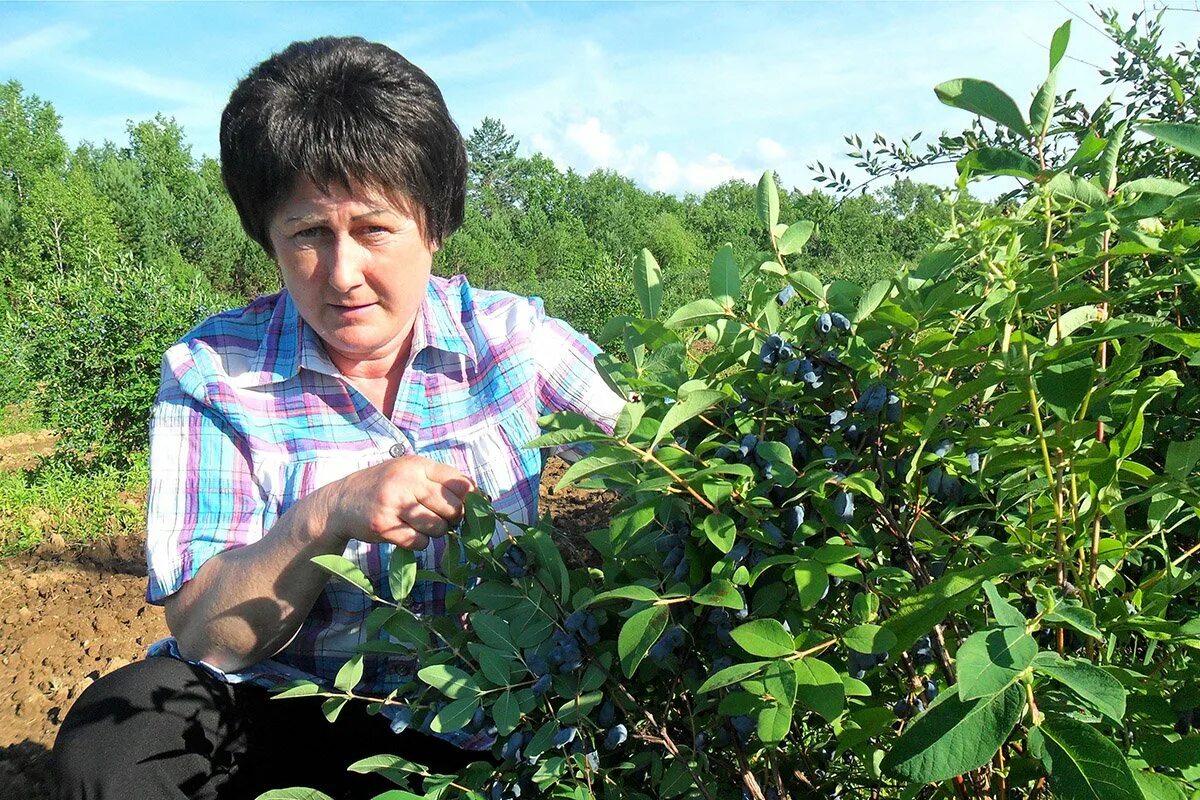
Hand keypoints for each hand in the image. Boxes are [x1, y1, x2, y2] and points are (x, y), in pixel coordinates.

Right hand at [321, 455, 476, 550]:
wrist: (341, 501)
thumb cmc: (384, 487)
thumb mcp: (409, 472)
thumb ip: (439, 480)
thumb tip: (479, 497)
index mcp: (417, 465)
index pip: (460, 482)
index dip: (471, 499)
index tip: (470, 508)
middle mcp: (406, 481)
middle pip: (453, 507)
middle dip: (453, 518)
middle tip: (442, 519)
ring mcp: (394, 503)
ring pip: (438, 527)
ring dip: (436, 532)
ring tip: (421, 525)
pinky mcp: (384, 526)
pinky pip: (419, 542)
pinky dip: (419, 543)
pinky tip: (407, 534)